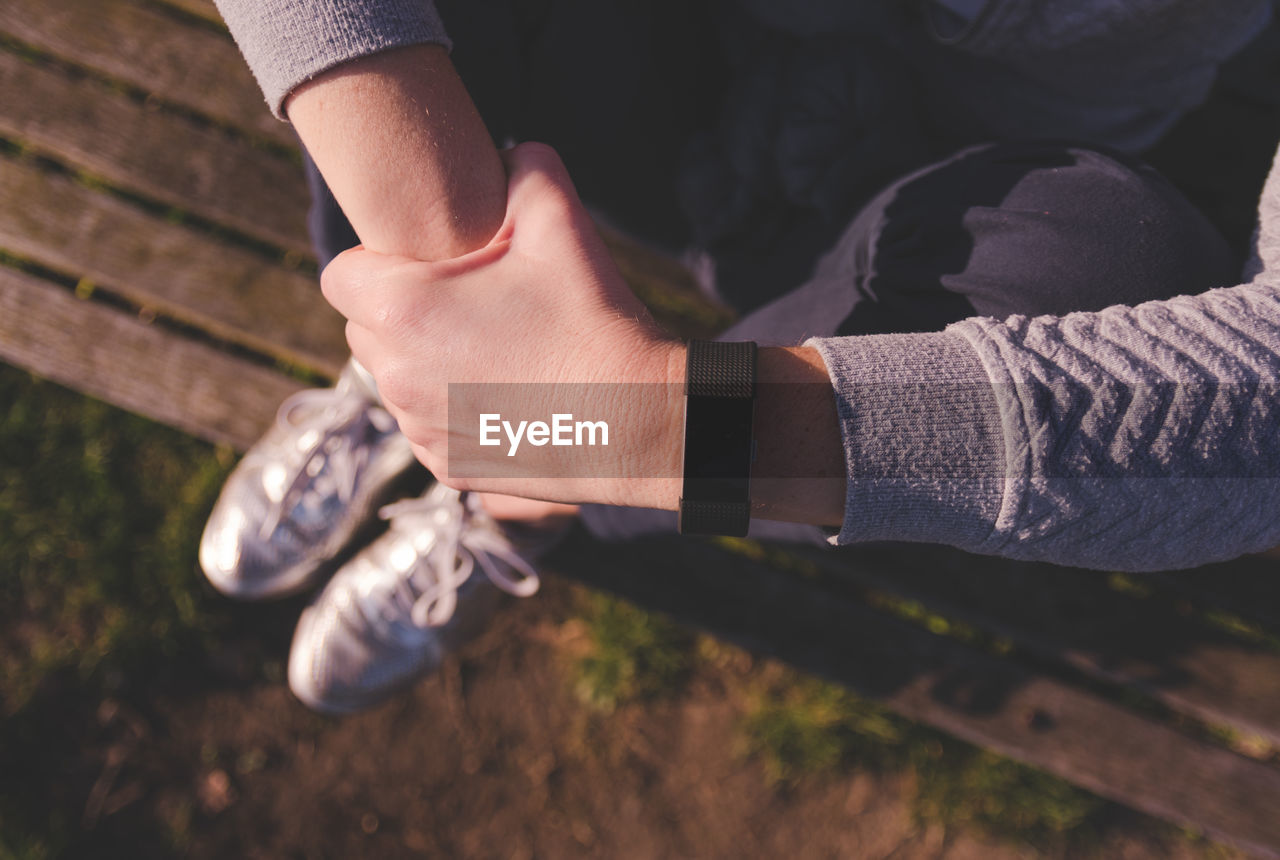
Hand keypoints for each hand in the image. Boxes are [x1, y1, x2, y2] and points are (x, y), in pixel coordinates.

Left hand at [321, 143, 684, 508]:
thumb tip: (505, 153)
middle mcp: (396, 376)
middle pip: (364, 329)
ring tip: (491, 347)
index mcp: (403, 311)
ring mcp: (419, 428)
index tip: (426, 263)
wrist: (635, 421)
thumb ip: (522, 164)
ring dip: (424, 361)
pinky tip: (503, 393)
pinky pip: (426, 425)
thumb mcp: (560, 219)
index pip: (340, 275)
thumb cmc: (592, 321)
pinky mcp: (446, 467)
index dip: (378, 262)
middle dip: (399, 311)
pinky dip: (450, 408)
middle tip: (465, 301)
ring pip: (394, 379)